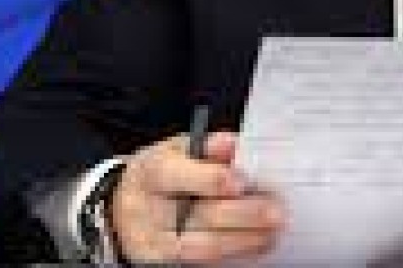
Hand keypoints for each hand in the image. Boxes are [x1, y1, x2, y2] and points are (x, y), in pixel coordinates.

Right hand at [108, 131, 284, 263]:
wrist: (127, 211)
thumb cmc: (162, 175)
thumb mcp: (176, 151)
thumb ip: (206, 147)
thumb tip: (231, 145)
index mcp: (151, 173)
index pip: (174, 175)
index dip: (209, 179)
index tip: (241, 181)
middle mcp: (151, 213)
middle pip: (197, 217)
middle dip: (241, 216)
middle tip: (275, 212)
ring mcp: (158, 244)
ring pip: (203, 249)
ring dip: (245, 241)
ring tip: (274, 231)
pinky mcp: (170, 264)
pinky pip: (207, 263)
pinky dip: (237, 254)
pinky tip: (261, 243)